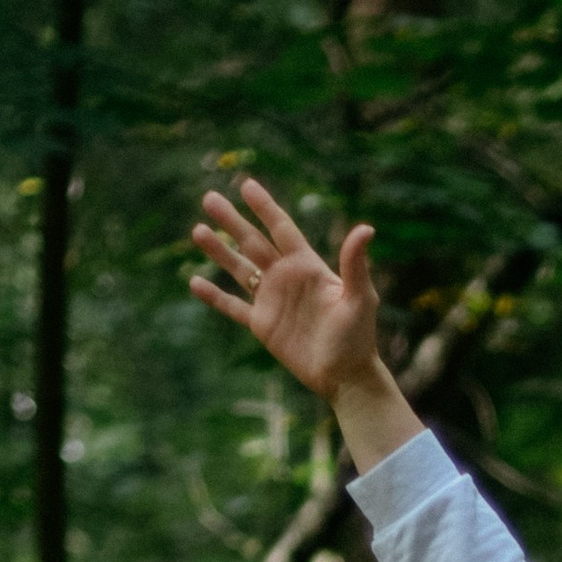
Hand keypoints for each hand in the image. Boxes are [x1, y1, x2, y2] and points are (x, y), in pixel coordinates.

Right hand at [188, 179, 420, 470]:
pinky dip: (215, 296)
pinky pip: (233, 307)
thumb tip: (366, 228)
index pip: (282, 229)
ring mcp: (272, 300)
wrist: (346, 377)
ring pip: (239, 269)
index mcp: (307, 266)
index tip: (246, 185)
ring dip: (218, 251)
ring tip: (197, 231)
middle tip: (209, 198)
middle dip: (231, 221)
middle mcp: (286, 278)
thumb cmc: (358, 337)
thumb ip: (356, 264)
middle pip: (253, 243)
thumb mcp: (360, 298)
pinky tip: (195, 283)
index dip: (264, 207)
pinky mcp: (262, 325)